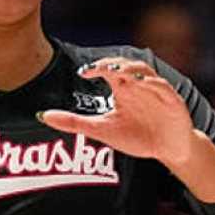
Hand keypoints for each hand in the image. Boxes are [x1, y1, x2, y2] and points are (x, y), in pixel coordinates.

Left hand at [39, 58, 195, 166]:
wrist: (168, 149)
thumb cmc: (137, 136)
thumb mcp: (103, 130)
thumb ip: (74, 122)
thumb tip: (42, 115)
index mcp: (123, 88)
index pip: (108, 70)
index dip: (97, 67)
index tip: (83, 72)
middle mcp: (138, 85)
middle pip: (126, 65)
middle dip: (114, 64)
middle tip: (100, 68)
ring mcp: (156, 91)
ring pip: (145, 72)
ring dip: (133, 70)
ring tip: (120, 71)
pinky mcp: (172, 101)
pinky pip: (163, 88)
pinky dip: (154, 84)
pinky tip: (144, 84)